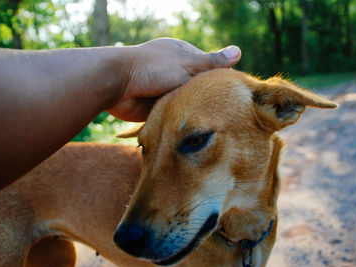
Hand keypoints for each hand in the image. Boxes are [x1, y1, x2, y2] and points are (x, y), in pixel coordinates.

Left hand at [107, 38, 240, 121]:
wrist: (116, 85)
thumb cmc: (152, 68)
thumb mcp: (186, 63)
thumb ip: (211, 62)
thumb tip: (239, 51)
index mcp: (182, 54)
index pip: (208, 66)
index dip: (221, 78)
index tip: (236, 91)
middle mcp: (174, 70)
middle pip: (198, 85)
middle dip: (208, 97)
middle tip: (228, 112)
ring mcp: (165, 88)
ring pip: (186, 101)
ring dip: (194, 109)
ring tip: (215, 123)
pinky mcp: (157, 105)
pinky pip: (174, 113)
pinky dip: (181, 119)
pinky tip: (194, 127)